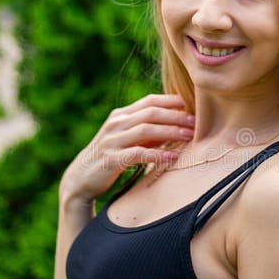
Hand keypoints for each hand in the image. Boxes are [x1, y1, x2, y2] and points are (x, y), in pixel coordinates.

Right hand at [58, 94, 194, 205]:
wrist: (82, 178)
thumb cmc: (110, 157)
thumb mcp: (127, 139)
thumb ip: (147, 131)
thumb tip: (176, 125)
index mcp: (121, 115)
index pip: (150, 101)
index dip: (172, 101)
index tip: (193, 105)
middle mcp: (116, 123)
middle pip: (150, 113)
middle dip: (175, 116)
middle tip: (196, 122)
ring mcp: (112, 140)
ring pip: (145, 130)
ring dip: (170, 132)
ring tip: (189, 136)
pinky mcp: (111, 159)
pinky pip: (138, 154)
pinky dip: (157, 154)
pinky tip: (172, 157)